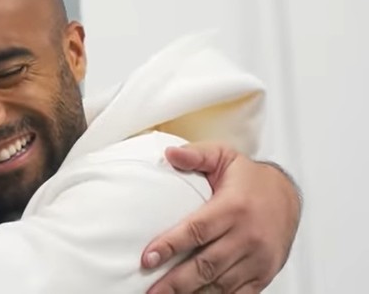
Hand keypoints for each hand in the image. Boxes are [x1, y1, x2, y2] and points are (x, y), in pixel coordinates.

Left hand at [141, 142, 300, 292]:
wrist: (287, 195)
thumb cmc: (248, 178)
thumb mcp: (223, 156)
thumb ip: (196, 155)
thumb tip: (169, 154)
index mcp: (234, 208)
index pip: (197, 231)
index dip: (170, 246)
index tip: (148, 259)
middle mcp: (248, 236)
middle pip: (206, 264)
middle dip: (175, 281)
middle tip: (151, 291)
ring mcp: (258, 258)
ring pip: (220, 284)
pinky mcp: (264, 274)